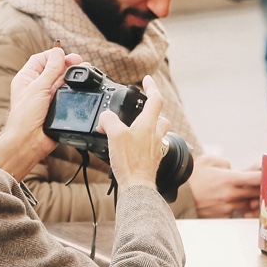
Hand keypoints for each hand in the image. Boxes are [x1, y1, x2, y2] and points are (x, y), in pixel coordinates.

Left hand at [0, 46, 79, 181]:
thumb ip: (51, 69)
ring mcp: (47, 96)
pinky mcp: (56, 106)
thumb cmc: (25, 117)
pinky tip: (80, 86)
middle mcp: (36, 86)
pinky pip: (67, 94)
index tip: (65, 54)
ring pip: (62, 81)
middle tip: (80, 62)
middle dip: (67, 64)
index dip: (53, 55)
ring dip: (72, 76)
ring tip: (84, 72)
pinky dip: (74, 89)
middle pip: (54, 69)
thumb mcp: (38, 88)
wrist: (29, 142)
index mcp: (26, 78)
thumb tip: (59, 52)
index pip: (40, 59)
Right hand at [103, 76, 171, 190]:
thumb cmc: (130, 162)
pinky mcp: (152, 160)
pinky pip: (151, 146)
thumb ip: (109, 120)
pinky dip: (144, 143)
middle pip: (160, 116)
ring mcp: (156, 148)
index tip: (147, 79)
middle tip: (142, 109)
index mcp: (149, 124)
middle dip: (152, 110)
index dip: (151, 86)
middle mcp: (156, 135)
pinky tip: (133, 148)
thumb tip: (105, 117)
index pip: (155, 99)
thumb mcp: (115, 135)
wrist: (138, 186)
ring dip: (150, 127)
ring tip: (136, 128)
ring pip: (158, 132)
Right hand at [189, 155, 261, 216]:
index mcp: (229, 179)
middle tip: (263, 183)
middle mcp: (230, 195)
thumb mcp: (207, 161)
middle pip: (255, 193)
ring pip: (248, 204)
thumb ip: (225, 162)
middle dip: (261, 188)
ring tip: (248, 191)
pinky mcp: (223, 216)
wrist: (178, 196)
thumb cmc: (192, 178)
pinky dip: (240, 207)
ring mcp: (227, 207)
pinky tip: (236, 201)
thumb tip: (233, 168)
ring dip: (251, 198)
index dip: (265, 176)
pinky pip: (237, 211)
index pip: (255, 179)